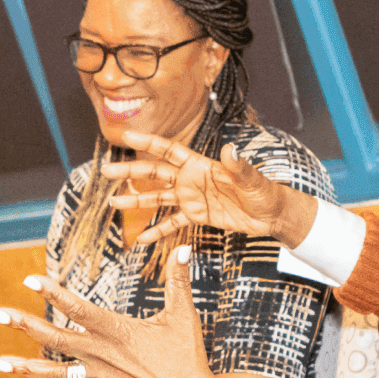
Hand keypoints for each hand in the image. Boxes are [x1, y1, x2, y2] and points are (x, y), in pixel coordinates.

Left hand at [0, 246, 227, 377]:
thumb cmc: (187, 356)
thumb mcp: (183, 315)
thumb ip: (178, 281)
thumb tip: (183, 249)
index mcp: (116, 330)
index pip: (78, 308)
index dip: (52, 293)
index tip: (29, 279)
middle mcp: (101, 354)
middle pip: (54, 338)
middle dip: (23, 325)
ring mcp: (99, 377)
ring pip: (54, 372)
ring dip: (24, 368)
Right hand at [101, 130, 315, 247]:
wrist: (271, 214)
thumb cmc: (264, 192)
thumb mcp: (252, 179)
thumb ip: (239, 166)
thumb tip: (232, 149)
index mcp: (201, 165)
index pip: (169, 150)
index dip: (148, 143)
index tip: (126, 136)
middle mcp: (191, 180)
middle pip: (155, 173)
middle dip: (131, 172)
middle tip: (107, 171)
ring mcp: (192, 199)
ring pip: (158, 198)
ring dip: (136, 200)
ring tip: (113, 203)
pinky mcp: (197, 217)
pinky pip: (172, 224)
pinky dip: (157, 232)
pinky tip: (141, 240)